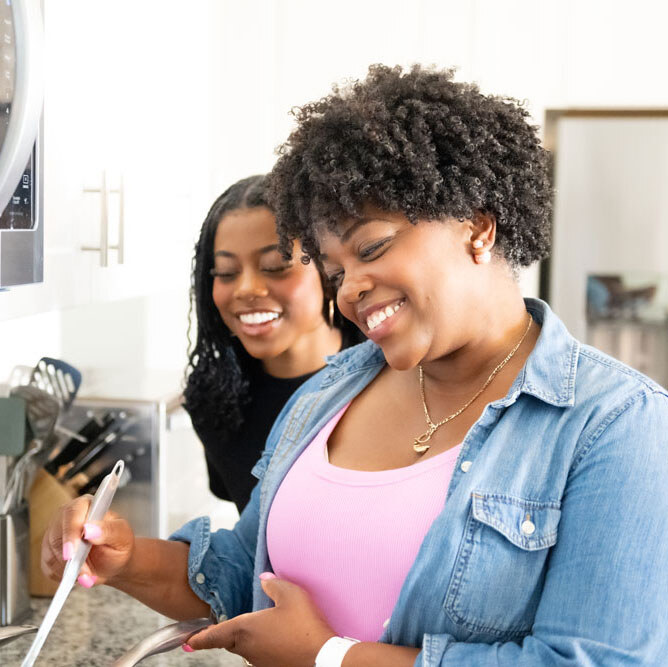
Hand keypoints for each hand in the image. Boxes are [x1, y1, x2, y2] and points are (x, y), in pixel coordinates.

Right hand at [41, 495, 134, 587]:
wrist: (113, 561)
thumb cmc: (119, 544)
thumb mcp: (122, 536)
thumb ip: (109, 530)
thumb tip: (89, 529)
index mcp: (87, 505)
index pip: (72, 513)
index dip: (70, 533)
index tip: (72, 553)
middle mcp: (66, 517)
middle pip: (57, 535)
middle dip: (70, 559)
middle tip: (85, 573)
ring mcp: (55, 534)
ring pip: (51, 553)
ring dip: (68, 569)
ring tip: (88, 575)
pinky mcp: (49, 552)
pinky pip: (48, 566)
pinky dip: (62, 574)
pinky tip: (78, 573)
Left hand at [184, 573, 334, 666]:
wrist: (323, 657)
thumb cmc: (304, 625)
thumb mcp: (290, 595)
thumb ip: (273, 584)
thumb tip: (263, 579)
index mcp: (246, 629)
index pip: (214, 635)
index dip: (199, 637)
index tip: (188, 640)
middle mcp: (248, 649)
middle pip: (228, 642)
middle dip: (223, 635)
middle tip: (216, 630)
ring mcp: (260, 661)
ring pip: (244, 649)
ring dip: (243, 640)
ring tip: (252, 628)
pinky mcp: (273, 666)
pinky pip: (259, 654)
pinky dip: (259, 645)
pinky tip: (273, 637)